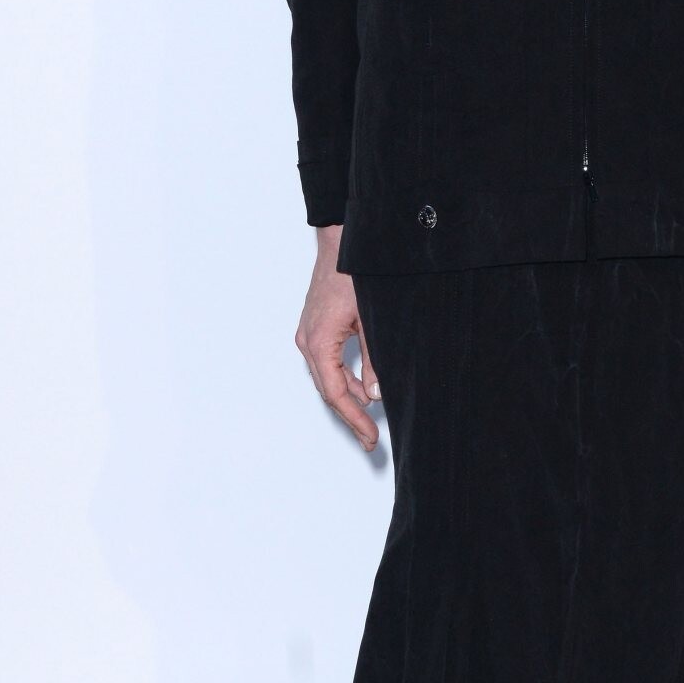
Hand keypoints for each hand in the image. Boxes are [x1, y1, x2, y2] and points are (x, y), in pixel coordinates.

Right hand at [295, 225, 382, 448]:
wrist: (341, 242)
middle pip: (329, 391)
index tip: (371, 439)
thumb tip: (375, 395)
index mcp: (318, 343)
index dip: (355, 420)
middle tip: (371, 440)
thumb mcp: (371, 320)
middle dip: (351, 416)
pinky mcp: (315, 327)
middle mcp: (308, 342)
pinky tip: (364, 386)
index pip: (337, 394)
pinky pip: (327, 362)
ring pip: (328, 378)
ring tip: (371, 418)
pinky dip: (345, 378)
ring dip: (349, 397)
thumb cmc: (354, 274)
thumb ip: (374, 361)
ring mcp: (308, 334)